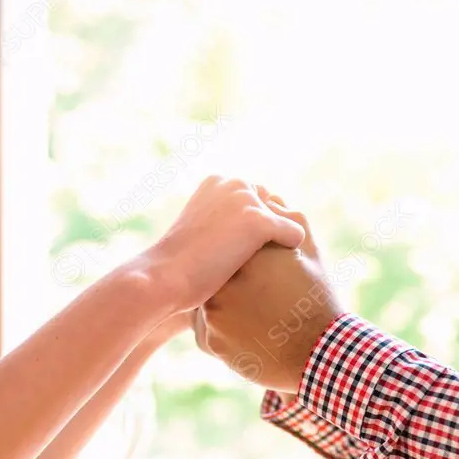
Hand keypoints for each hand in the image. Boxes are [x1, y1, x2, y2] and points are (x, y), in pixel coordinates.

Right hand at [148, 177, 304, 312]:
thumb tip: (240, 237)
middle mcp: (234, 183)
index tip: (248, 250)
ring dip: (281, 242)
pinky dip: (290, 251)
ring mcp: (247, 201)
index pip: (257, 198)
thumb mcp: (199, 232)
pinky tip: (279, 269)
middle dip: (273, 230)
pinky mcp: (258, 222)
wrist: (165, 276)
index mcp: (218, 181)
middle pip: (275, 206)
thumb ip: (221, 224)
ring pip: (286, 219)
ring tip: (272, 266)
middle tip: (266, 260)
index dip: (256, 227)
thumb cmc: (177, 266)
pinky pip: (294, 234)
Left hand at [194, 196, 342, 392]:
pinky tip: (245, 336)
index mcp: (247, 253)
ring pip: (205, 302)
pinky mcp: (208, 340)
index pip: (228, 246)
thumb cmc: (317, 300)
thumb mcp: (309, 250)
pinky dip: (220, 333)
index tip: (259, 274)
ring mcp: (213, 312)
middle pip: (213, 273)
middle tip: (256, 298)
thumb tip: (268, 197)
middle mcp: (224, 279)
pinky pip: (204, 330)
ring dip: (221, 308)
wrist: (319, 354)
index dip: (241, 258)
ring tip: (252, 319)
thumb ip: (287, 219)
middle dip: (227, 281)